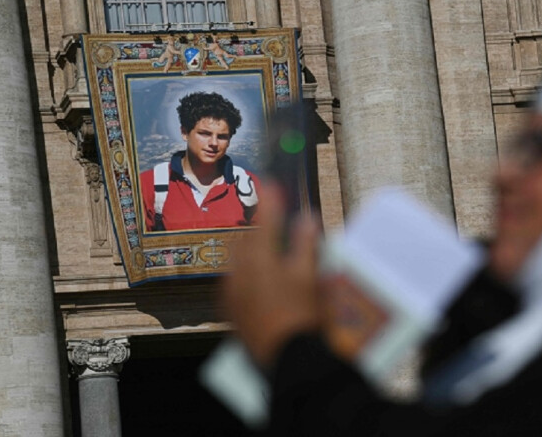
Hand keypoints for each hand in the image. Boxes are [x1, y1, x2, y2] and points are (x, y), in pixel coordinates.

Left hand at [224, 184, 320, 369]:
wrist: (287, 359)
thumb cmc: (302, 316)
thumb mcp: (310, 277)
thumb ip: (306, 245)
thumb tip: (306, 219)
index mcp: (260, 259)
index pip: (265, 220)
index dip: (270, 200)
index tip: (272, 183)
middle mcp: (239, 272)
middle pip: (246, 240)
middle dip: (259, 229)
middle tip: (275, 223)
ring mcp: (232, 292)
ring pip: (238, 262)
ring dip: (253, 252)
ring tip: (272, 255)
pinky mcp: (231, 310)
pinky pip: (235, 282)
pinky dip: (247, 274)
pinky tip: (262, 282)